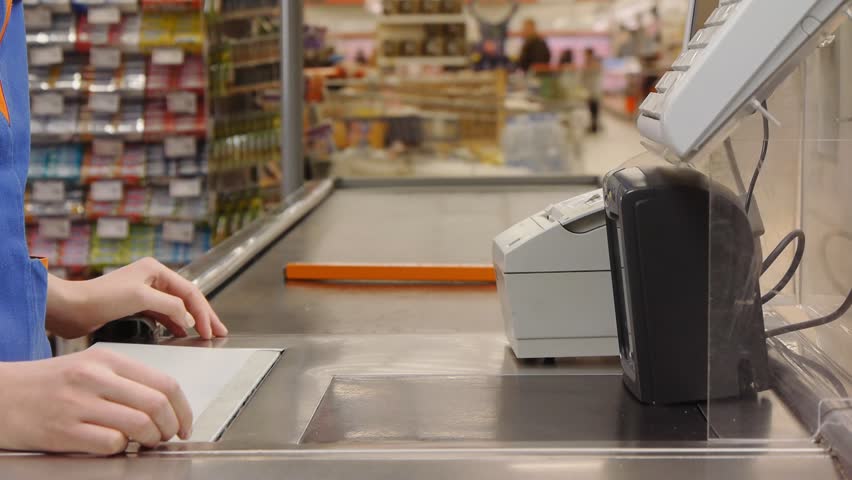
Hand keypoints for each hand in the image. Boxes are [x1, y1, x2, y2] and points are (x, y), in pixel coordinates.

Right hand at [0, 348, 191, 453]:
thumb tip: (163, 403)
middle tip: (167, 436)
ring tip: (145, 442)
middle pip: (157, 404)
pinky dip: (121, 448)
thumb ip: (125, 381)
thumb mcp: (88, 367)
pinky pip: (111, 443)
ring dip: (150, 439)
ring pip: (139, 425)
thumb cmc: (46, 383)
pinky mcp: (64, 431)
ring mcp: (79, 404)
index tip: (185, 422)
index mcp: (107, 359)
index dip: (183, 408)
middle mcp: (95, 378)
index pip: (164, 382)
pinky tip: (114, 445)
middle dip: (171, 426)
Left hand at [47, 257, 227, 339]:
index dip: (203, 312)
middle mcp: (153, 278)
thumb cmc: (100, 298)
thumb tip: (188, 318)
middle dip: (205, 316)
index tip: (210, 331)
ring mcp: (145, 293)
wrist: (70, 308)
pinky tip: (182, 334)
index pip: (190, 292)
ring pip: (177, 308)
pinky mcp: (136, 307)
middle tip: (220, 332)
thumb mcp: (140, 298)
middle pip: (187, 298)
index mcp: (156, 270)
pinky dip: (175, 325)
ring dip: (192, 321)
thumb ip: (170, 306)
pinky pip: (164, 316)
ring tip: (206, 335)